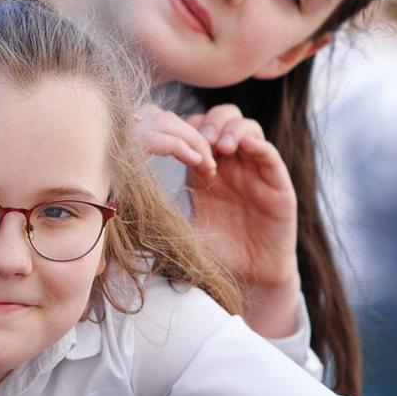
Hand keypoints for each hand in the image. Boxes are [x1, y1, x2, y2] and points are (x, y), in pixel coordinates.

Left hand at [140, 104, 303, 336]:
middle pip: (221, 119)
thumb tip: (119, 210)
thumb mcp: (185, 229)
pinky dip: (256, 142)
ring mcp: (255, 170)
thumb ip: (163, 214)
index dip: (185, 130)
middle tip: (199, 137)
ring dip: (231, 128)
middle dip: (208, 121)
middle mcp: (232, 164)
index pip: (196, 132)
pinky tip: (242, 147)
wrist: (252, 276)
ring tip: (220, 145)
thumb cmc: (218, 253)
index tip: (174, 142)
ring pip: (246, 127)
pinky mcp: (277, 181)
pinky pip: (268, 152)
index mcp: (206, 171)